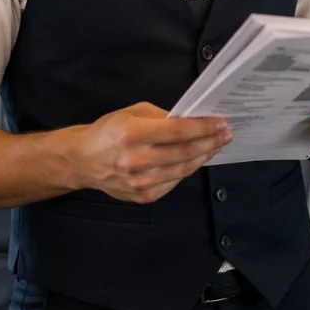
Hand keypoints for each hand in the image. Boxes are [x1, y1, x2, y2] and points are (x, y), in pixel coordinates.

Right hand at [79, 102, 231, 203]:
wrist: (83, 161)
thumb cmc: (109, 131)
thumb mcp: (133, 113)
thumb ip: (162, 117)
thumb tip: (191, 120)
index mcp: (132, 134)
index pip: (178, 131)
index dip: (204, 127)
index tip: (221, 122)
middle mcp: (136, 160)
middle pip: (185, 152)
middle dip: (211, 141)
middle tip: (226, 134)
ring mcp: (140, 182)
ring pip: (183, 169)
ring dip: (204, 156)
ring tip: (216, 146)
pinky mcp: (142, 196)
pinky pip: (173, 182)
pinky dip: (188, 169)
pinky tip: (197, 159)